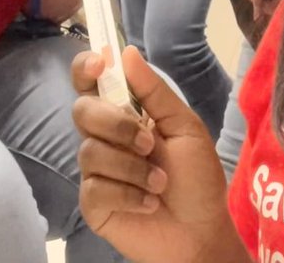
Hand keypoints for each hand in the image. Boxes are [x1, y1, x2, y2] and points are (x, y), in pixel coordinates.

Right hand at [73, 47, 244, 262]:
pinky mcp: (93, 203)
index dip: (86, 67)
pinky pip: (94, 188)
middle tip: (149, 143)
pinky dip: (128, 194)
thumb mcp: (184, 126)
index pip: (90, 82)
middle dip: (116, 124)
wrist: (201, 231)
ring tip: (159, 183)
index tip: (99, 64)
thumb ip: (155, 92)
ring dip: (132, 167)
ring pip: (90, 151)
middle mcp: (104, 137)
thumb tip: (127, 51)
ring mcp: (96, 170)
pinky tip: (148, 203)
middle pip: (82, 111)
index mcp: (124, 112)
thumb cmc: (197, 177)